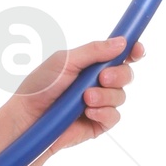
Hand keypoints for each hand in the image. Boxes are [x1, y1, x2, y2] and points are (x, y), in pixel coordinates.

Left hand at [14, 35, 143, 156]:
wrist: (28, 117)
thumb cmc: (40, 86)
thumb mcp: (65, 61)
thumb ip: (94, 51)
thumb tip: (122, 42)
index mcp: (91, 64)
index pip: (120, 55)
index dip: (133, 51)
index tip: (137, 50)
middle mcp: (98, 82)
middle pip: (126, 74)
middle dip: (119, 75)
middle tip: (102, 78)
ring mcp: (100, 103)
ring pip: (121, 96)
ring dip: (106, 96)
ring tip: (85, 99)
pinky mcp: (98, 123)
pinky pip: (114, 117)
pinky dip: (104, 112)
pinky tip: (88, 112)